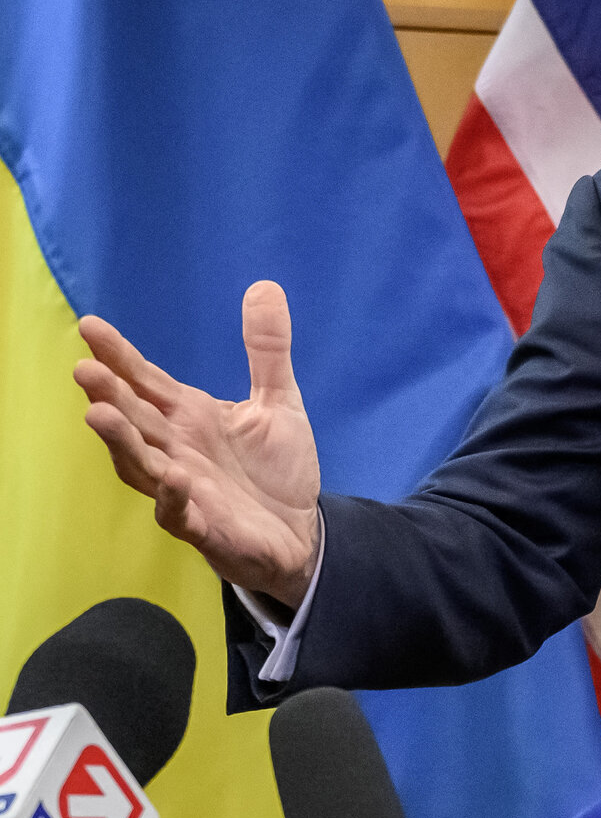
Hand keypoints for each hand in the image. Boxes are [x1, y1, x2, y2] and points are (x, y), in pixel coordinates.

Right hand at [74, 282, 321, 608]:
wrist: (300, 531)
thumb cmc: (277, 468)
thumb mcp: (279, 400)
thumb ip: (266, 349)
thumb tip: (264, 286)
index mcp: (189, 416)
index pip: (146, 381)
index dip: (119, 355)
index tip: (89, 326)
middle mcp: (176, 448)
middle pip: (134, 419)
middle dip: (108, 395)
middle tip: (84, 369)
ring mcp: (184, 489)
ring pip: (140, 464)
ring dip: (120, 441)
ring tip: (98, 414)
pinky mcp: (203, 526)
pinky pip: (178, 513)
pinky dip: (171, 497)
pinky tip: (171, 477)